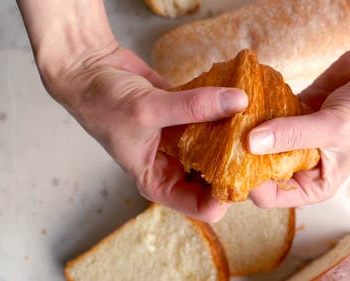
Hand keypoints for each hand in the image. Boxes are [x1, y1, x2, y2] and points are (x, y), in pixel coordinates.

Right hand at [43, 46, 247, 221]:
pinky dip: (226, 109)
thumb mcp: (147, 110)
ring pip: (221, 146)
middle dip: (238, 163)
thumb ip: (194, 107)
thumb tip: (238, 101)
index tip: (247, 171)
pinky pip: (215, 118)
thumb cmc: (103, 102)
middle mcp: (175, 166)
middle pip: (218, 177)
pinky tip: (242, 98)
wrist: (89, 70)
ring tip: (256, 120)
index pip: (203, 206)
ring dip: (236, 133)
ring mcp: (184, 141)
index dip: (227, 195)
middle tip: (259, 146)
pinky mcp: (188, 117)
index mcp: (160, 181)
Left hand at [246, 46, 349, 207]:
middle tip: (224, 136)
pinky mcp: (290, 114)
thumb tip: (251, 142)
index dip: (251, 183)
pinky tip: (244, 100)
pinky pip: (265, 116)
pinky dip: (256, 109)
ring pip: (260, 140)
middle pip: (261, 168)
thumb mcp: (332, 128)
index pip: (271, 195)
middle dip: (244, 154)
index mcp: (314, 184)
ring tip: (230, 116)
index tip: (232, 162)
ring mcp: (294, 138)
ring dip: (247, 129)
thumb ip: (292, 135)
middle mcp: (302, 165)